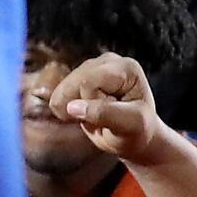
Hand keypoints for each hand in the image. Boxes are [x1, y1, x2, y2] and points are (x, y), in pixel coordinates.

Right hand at [51, 52, 173, 163]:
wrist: (133, 136)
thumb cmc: (137, 131)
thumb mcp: (129, 126)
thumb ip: (104, 114)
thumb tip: (71, 107)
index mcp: (126, 68)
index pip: (89, 82)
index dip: (92, 103)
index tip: (112, 116)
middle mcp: (108, 61)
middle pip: (73, 82)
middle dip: (81, 105)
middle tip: (102, 118)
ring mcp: (92, 66)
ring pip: (63, 89)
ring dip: (73, 108)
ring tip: (94, 116)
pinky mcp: (79, 75)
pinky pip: (59, 93)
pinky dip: (67, 108)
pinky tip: (84, 112)